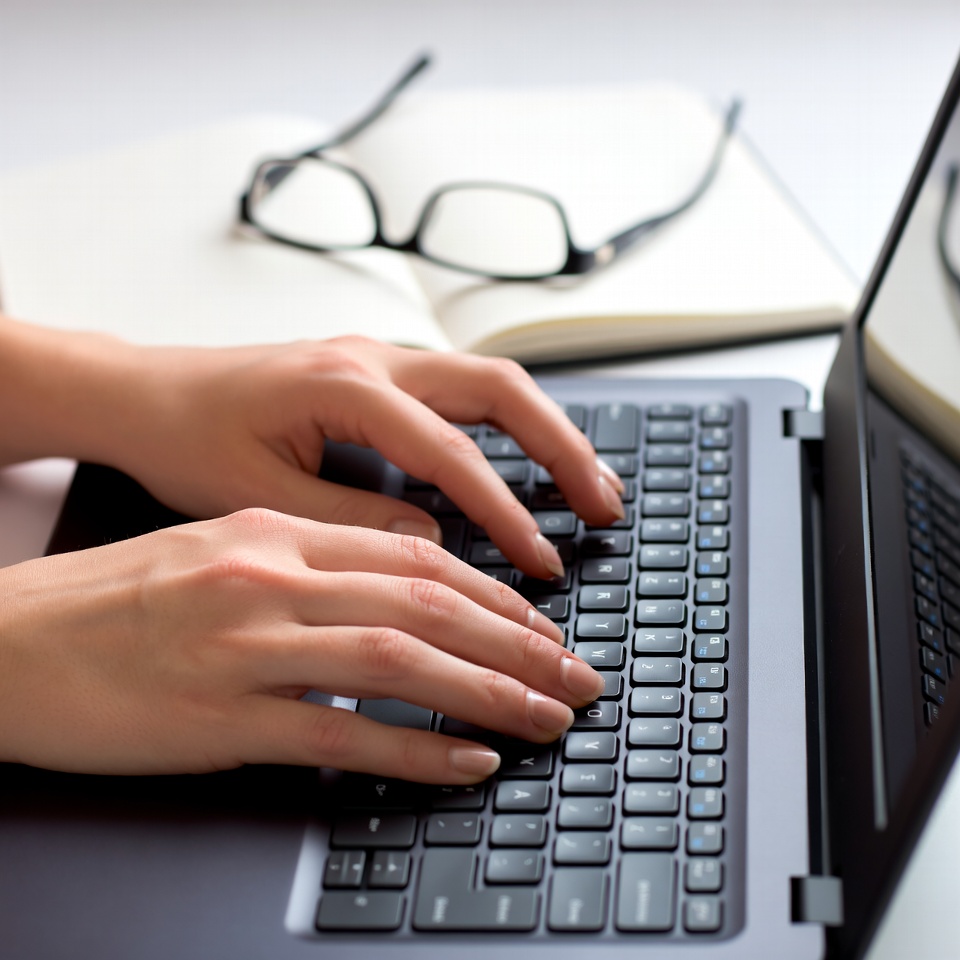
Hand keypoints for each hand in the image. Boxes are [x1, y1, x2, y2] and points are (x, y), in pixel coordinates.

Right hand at [0, 510, 603, 779]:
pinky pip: (343, 735)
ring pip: (401, 664)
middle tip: (576, 677)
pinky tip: (468, 761)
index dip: (494, 593)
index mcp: (277, 534)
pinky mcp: (222, 719)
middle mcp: (272, 580)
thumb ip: (315, 563)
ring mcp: (248, 649)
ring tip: (548, 718)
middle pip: (429, 606)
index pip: (417, 556)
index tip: (541, 626)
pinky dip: (416, 750)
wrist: (11, 643)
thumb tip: (406, 589)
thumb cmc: (116, 598)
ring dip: (489, 693)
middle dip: (518, 643)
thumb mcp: (223, 549)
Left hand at [109, 336, 624, 576]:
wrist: (143, 395)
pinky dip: (508, 430)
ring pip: (490, 383)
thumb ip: (352, 520)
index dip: (505, 508)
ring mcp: (381, 360)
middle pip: (500, 388)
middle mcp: (375, 358)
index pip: (451, 450)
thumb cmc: (186, 439)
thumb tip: (432, 542)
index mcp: (344, 383)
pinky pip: (463, 394)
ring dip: (547, 432)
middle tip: (605, 505)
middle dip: (562, 447)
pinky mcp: (378, 377)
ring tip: (591, 484)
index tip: (542, 559)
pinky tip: (529, 464)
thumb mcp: (259, 498)